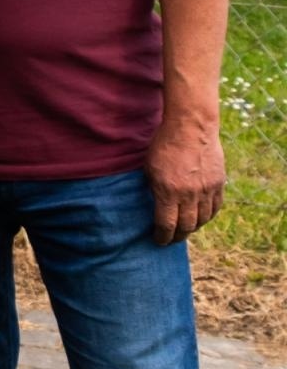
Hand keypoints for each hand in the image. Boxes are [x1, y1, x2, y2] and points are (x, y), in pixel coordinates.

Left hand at [146, 118, 224, 244]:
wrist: (191, 127)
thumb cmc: (164, 145)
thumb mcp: (149, 168)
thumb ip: (153, 189)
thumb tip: (155, 206)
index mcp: (168, 191)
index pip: (166, 224)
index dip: (162, 237)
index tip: (158, 241)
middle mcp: (189, 194)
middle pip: (186, 226)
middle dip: (177, 236)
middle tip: (171, 239)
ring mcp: (206, 190)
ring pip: (202, 220)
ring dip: (193, 227)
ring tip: (185, 229)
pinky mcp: (218, 184)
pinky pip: (215, 208)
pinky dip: (207, 216)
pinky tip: (201, 217)